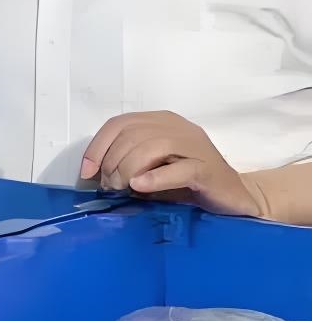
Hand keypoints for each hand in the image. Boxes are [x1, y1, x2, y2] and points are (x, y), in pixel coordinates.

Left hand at [81, 112, 269, 218]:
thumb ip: (125, 163)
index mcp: (160, 121)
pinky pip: (178, 169)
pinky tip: (140, 187)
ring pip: (152, 147)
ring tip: (123, 189)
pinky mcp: (208, 169)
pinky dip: (155, 178)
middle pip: (132, 135)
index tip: (87, 172)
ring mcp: (195, 146)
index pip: (119, 124)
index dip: (97, 147)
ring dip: (129, 170)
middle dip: (112, 163)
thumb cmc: (186, 185)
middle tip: (110, 187)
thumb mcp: (150, 169)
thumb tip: (92, 175)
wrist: (233, 199)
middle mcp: (178, 127)